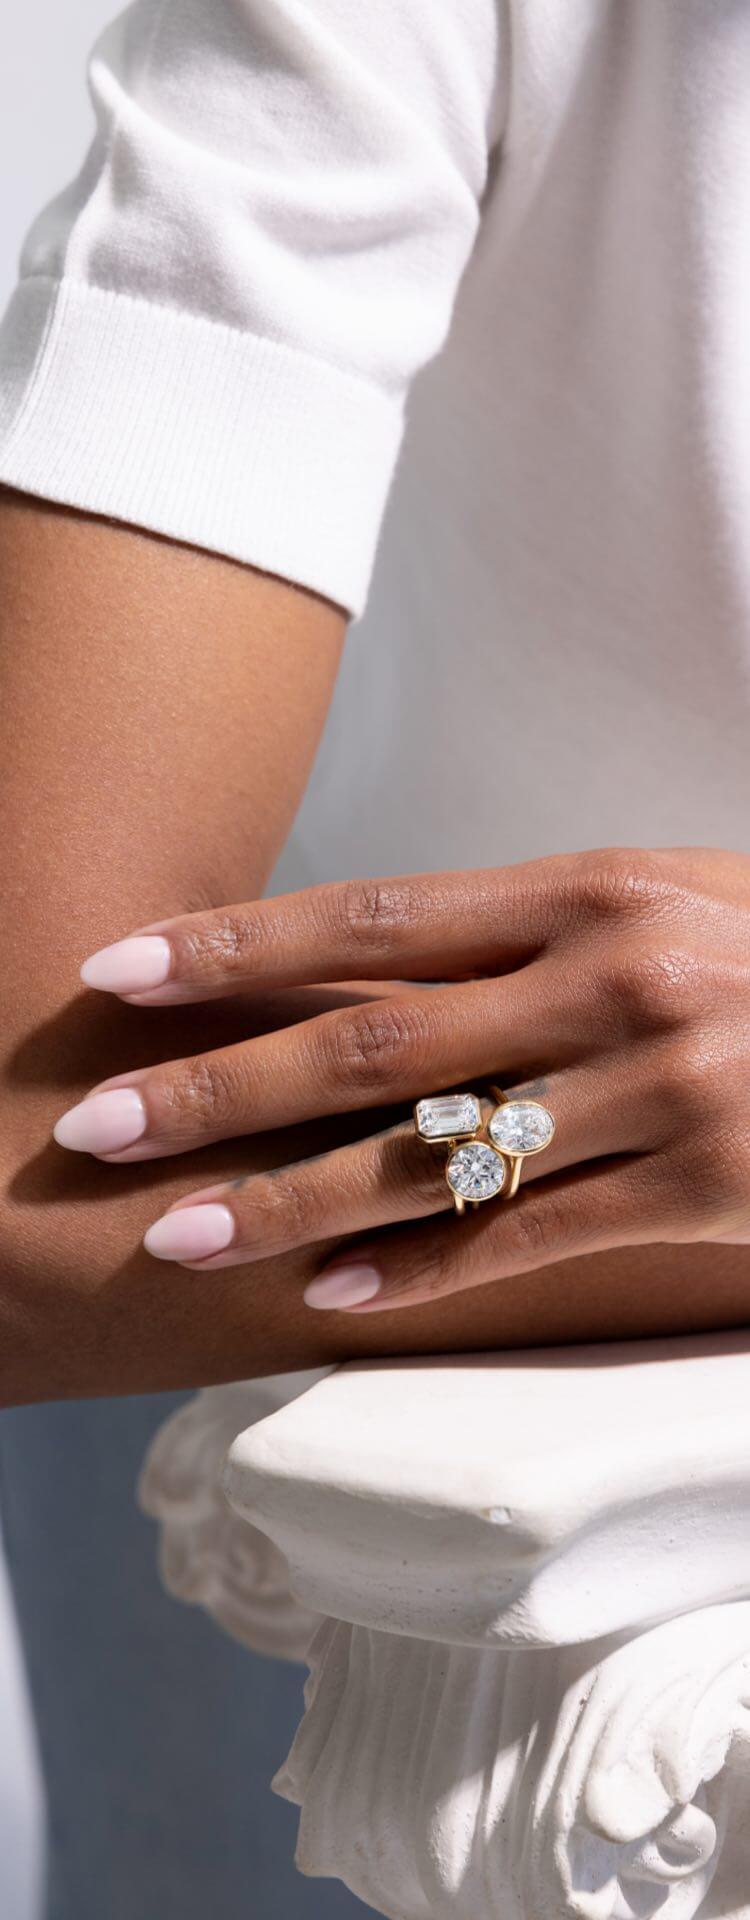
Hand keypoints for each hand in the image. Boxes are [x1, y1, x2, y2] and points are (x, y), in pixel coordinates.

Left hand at [56, 847, 749, 1313]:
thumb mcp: (660, 899)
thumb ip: (527, 932)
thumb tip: (370, 968)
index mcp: (588, 888)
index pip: (372, 914)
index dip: (236, 945)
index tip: (118, 971)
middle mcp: (612, 975)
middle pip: (375, 1040)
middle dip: (219, 1086)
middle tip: (98, 1127)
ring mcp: (662, 1081)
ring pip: (440, 1155)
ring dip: (295, 1200)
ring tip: (182, 1231)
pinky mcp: (704, 1180)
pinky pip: (535, 1239)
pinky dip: (424, 1271)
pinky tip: (330, 1298)